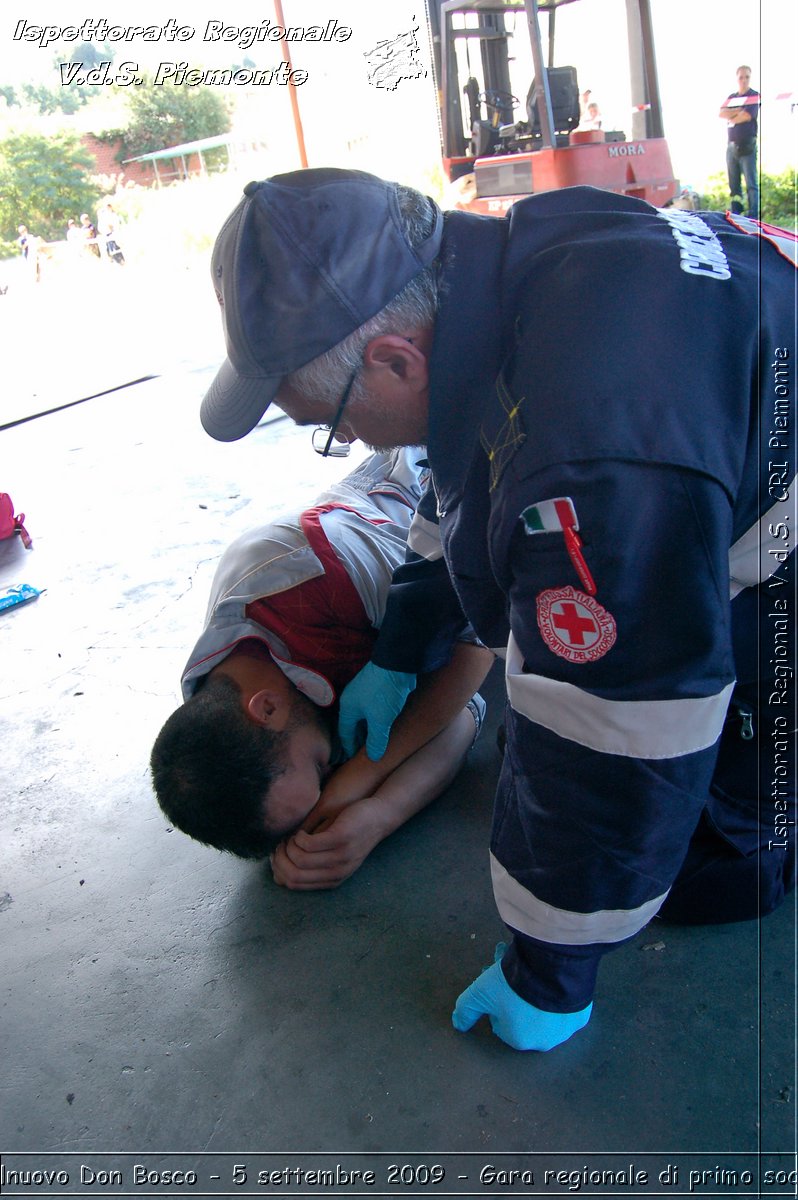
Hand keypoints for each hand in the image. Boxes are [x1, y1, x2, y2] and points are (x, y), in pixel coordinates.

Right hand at [270, 795, 388, 889]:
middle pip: (294, 875)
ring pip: (299, 859)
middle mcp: (337, 872)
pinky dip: (299, 837)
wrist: (378, 817)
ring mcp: (340, 856)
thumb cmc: (350, 834)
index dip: (279, 870)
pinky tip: (301, 832)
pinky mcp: (341, 838)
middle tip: (279, 845)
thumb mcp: (331, 856)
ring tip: (290, 837)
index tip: (276, 856)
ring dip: (288, 847)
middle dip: (280, 859)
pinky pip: (309, 844)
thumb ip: (310, 865)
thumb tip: (277, 875)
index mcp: (332, 879)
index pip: (295, 884)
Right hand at [338, 663, 416, 760]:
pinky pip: (374, 710)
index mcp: (348, 708)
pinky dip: (376, 720)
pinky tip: (384, 727)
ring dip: (368, 730)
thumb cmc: (383, 693)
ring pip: (364, 717)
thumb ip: (376, 740)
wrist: (397, 664)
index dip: (348, 747)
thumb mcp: (380, 721)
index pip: (344, 732)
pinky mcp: (377, 689)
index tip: (351, 759)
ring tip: (375, 743)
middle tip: (363, 754)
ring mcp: (365, 693)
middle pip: (353, 725)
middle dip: (358, 739)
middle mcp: (353, 700)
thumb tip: (373, 757)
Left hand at [452, 944, 592, 1050]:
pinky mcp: (581, 1018)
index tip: (502, 988)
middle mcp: (543, 1044)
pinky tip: (555, 985)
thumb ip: (466, 1009)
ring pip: (547, 1019)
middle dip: (519, 1005)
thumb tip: (457, 1025)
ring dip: (540, 1004)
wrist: (552, 970)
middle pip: (524, 1022)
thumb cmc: (513, 985)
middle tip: (519, 981)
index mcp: (518, 1041)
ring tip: (537, 979)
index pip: (501, 1024)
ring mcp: (565, 1032)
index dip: (499, 1003)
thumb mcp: (480, 992)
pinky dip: (561, 1002)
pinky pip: (567, 1011)